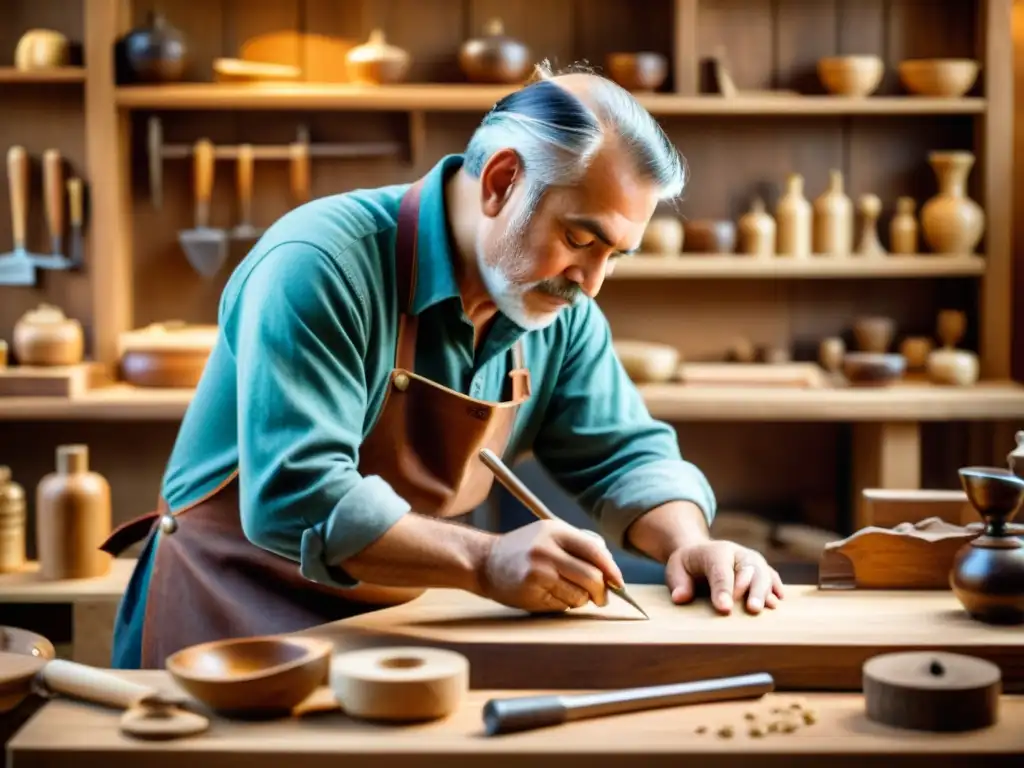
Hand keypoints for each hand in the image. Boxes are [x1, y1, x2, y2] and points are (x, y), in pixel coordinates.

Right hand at [480, 520, 623, 612]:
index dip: (612, 569)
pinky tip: (550, 594)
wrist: (485, 561)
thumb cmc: (524, 549)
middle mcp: (547, 549)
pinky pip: (562, 605)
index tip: (619, 583)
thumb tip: (611, 569)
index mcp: (555, 530)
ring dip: (581, 599)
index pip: (595, 551)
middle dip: (602, 592)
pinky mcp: (531, 591)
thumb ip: (580, 545)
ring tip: (567, 592)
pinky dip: (564, 604)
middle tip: (602, 598)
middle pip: (592, 577)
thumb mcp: (550, 535)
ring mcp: (538, 571)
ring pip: (579, 595)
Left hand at [665, 540, 783, 614]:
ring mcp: (752, 560)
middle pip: (749, 570)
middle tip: (753, 609)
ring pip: (764, 573)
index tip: (724, 608)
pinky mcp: (761, 569)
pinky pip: (772, 576)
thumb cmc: (688, 565)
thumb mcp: (675, 569)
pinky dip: (776, 587)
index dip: (723, 589)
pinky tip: (777, 601)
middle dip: (752, 589)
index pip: (720, 571)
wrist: (701, 553)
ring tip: (769, 608)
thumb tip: (680, 597)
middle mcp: (738, 553)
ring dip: (766, 591)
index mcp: (715, 551)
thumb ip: (678, 583)